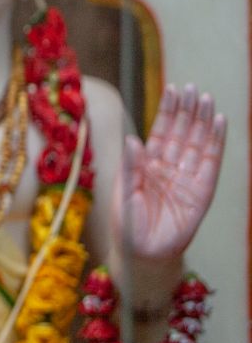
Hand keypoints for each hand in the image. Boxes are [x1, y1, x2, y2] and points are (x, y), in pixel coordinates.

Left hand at [117, 84, 226, 263]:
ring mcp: (187, 177)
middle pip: (181, 132)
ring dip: (202, 121)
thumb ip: (130, 168)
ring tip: (207, 99)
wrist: (143, 253)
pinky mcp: (203, 191)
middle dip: (187, 110)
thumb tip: (132, 139)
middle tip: (192, 88)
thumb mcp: (124, 194)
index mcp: (147, 164)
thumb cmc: (128, 224)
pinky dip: (216, 142)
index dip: (167, 111)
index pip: (160, 131)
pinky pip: (211, 163)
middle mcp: (169, 166)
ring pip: (197, 143)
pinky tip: (219, 123)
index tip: (173, 90)